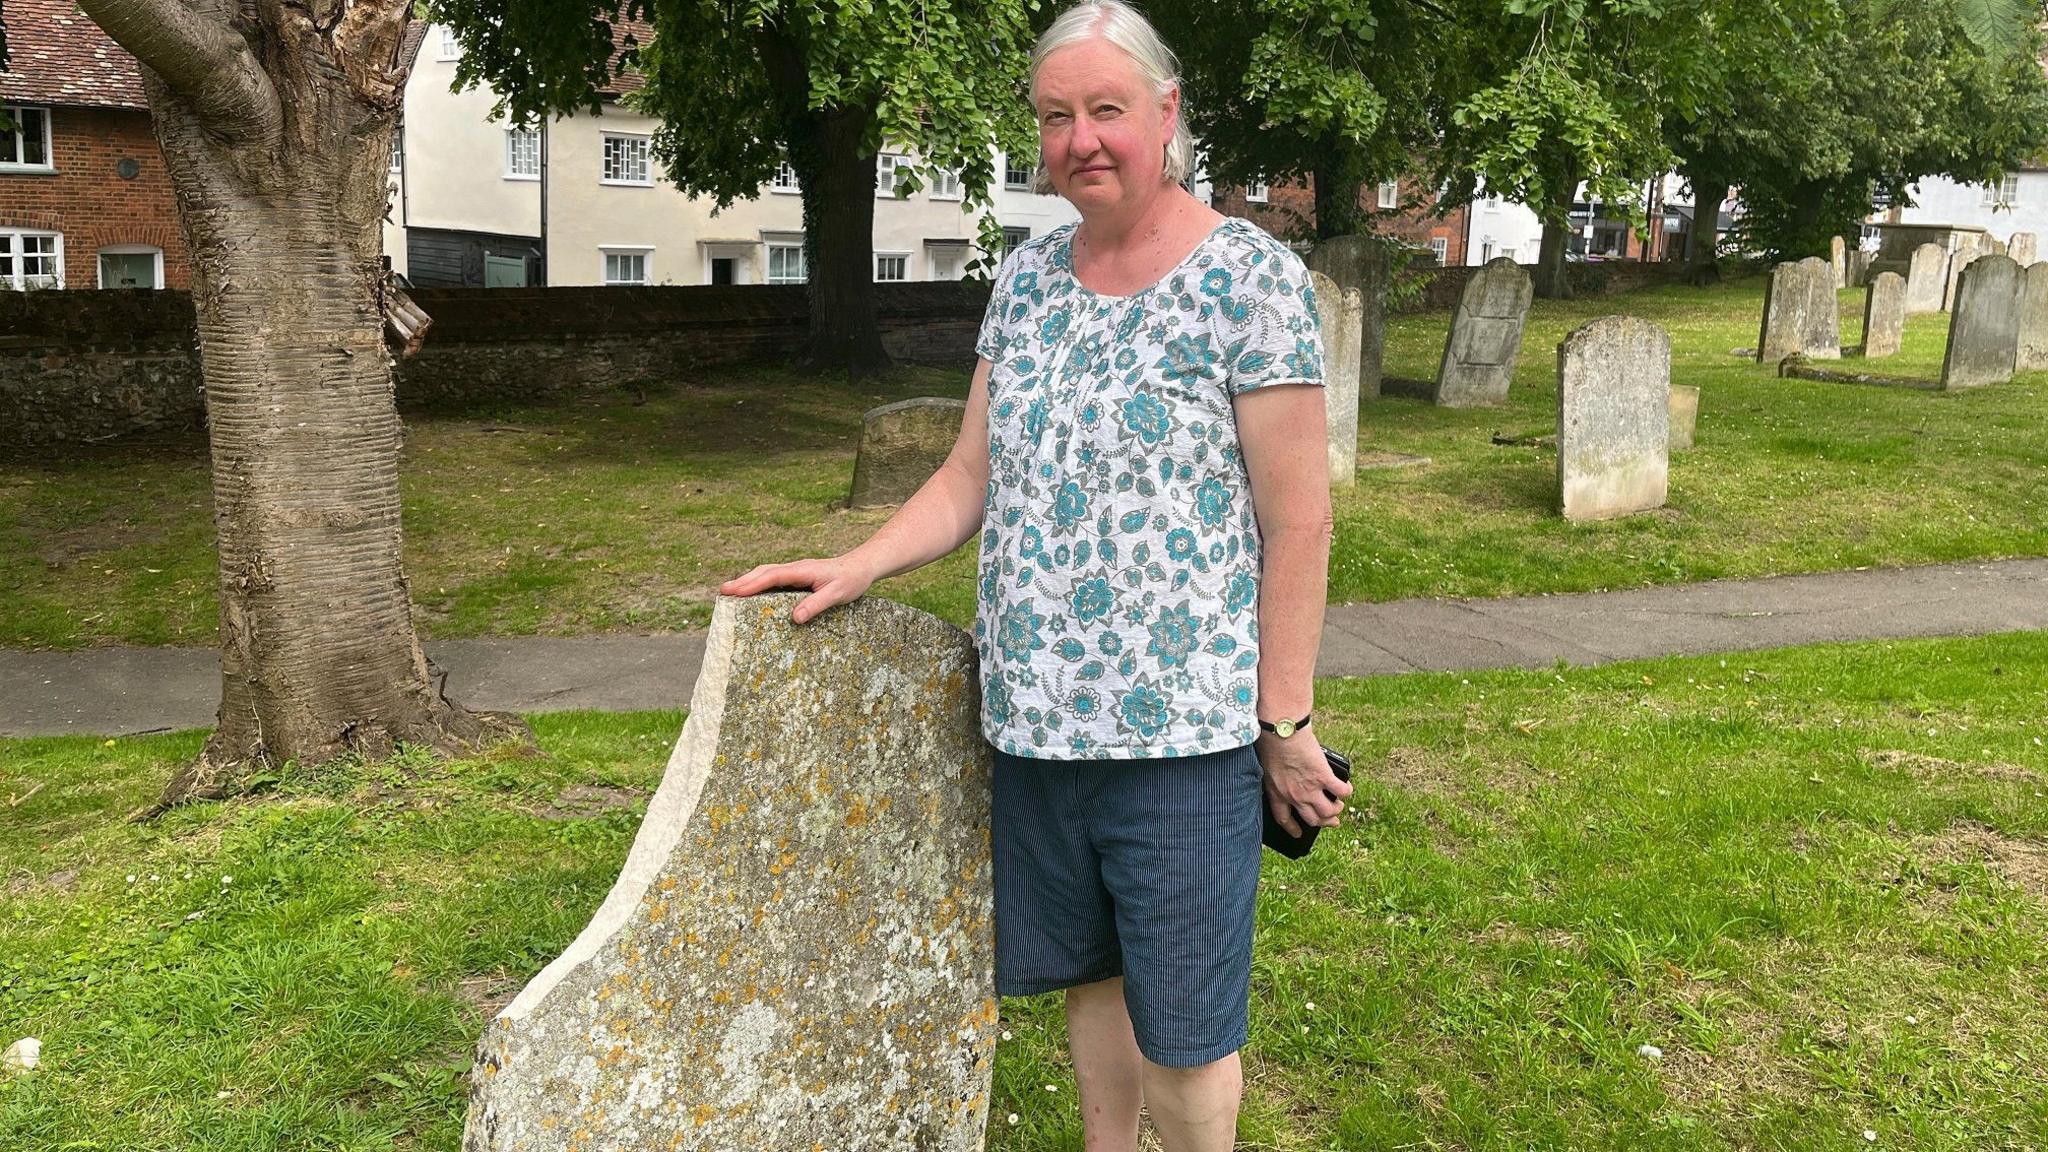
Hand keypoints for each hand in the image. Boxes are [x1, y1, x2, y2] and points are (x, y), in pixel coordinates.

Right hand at [719, 555, 875, 624]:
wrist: (862, 567)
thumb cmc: (851, 580)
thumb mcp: (837, 594)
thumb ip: (816, 604)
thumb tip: (795, 618)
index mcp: (802, 570)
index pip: (772, 576)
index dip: (753, 583)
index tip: (735, 591)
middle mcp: (796, 568)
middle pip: (764, 572)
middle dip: (743, 581)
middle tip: (723, 592)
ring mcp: (796, 571)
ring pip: (767, 573)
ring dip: (748, 581)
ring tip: (730, 592)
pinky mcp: (798, 576)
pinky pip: (774, 578)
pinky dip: (759, 583)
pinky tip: (753, 593)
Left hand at [1257, 731, 1351, 838]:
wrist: (1281, 731)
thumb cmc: (1270, 741)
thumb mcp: (1266, 766)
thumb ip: (1276, 777)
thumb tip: (1285, 776)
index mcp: (1277, 793)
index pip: (1283, 819)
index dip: (1292, 829)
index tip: (1298, 833)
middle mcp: (1294, 796)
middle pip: (1312, 820)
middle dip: (1324, 822)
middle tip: (1332, 821)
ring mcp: (1310, 789)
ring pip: (1328, 812)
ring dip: (1336, 810)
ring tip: (1339, 804)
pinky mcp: (1324, 777)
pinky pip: (1341, 792)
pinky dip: (1346, 791)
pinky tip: (1347, 788)